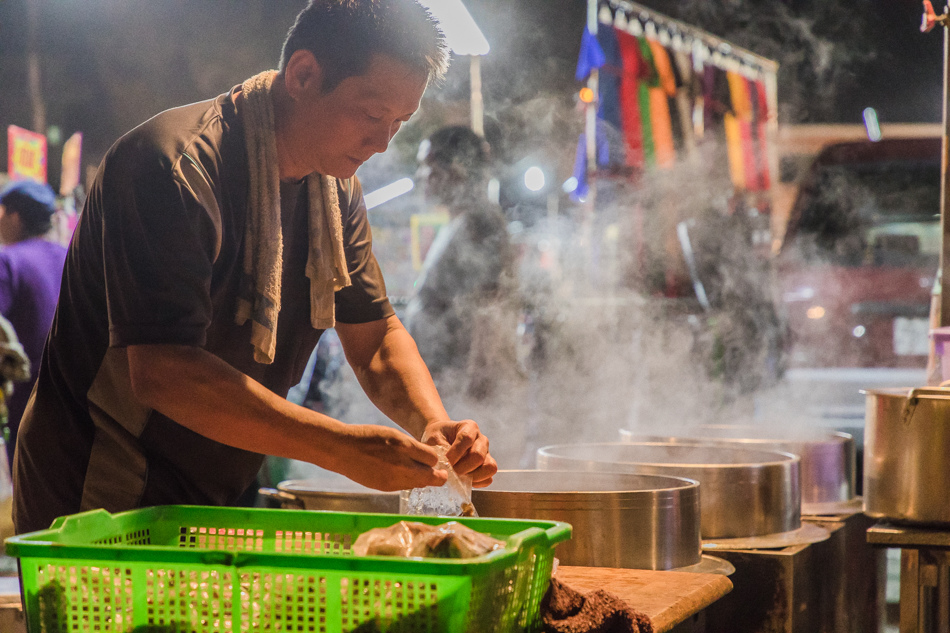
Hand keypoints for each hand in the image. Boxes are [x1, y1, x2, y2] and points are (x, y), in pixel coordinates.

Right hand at [330, 424, 447, 490]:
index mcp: (404, 446)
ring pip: (419, 484)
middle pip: (431, 477)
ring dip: (422, 479)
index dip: (435, 459)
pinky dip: (407, 481)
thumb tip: (429, 458)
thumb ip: (412, 447)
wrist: (343, 450)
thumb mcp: (393, 434)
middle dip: (437, 475)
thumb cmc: (368, 437)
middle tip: (440, 473)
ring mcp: (394, 479)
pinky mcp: (386, 488)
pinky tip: (400, 473)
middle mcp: (402, 465)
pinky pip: (405, 486)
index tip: (434, 459)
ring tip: (416, 471)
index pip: (433, 459)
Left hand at [422, 419, 497, 486]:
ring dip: (473, 476)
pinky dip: (477, 482)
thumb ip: (439, 450)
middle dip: (462, 468)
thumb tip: (447, 467)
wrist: (442, 439)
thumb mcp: (434, 438)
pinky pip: (488, 478)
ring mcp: (487, 453)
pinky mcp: (487, 466)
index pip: (466, 439)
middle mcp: (481, 439)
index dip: (455, 453)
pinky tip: (464, 480)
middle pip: (478, 455)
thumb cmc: (438, 437)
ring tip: (459, 477)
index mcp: (469, 427)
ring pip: (489, 467)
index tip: (445, 462)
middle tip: (450, 472)